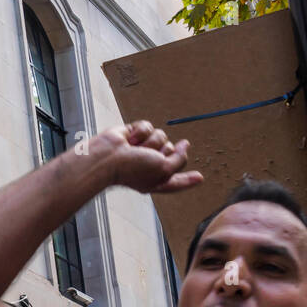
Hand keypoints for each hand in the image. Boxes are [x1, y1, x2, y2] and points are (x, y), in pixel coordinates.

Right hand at [85, 121, 199, 194]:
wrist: (108, 157)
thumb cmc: (132, 169)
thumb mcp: (164, 170)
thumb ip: (180, 159)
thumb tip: (186, 145)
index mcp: (157, 179)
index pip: (176, 180)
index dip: (188, 179)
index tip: (199, 177)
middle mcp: (150, 164)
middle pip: (172, 151)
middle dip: (162, 151)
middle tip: (147, 156)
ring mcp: (142, 149)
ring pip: (161, 136)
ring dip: (150, 141)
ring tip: (136, 148)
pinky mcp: (135, 134)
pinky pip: (148, 126)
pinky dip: (140, 131)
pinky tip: (130, 139)